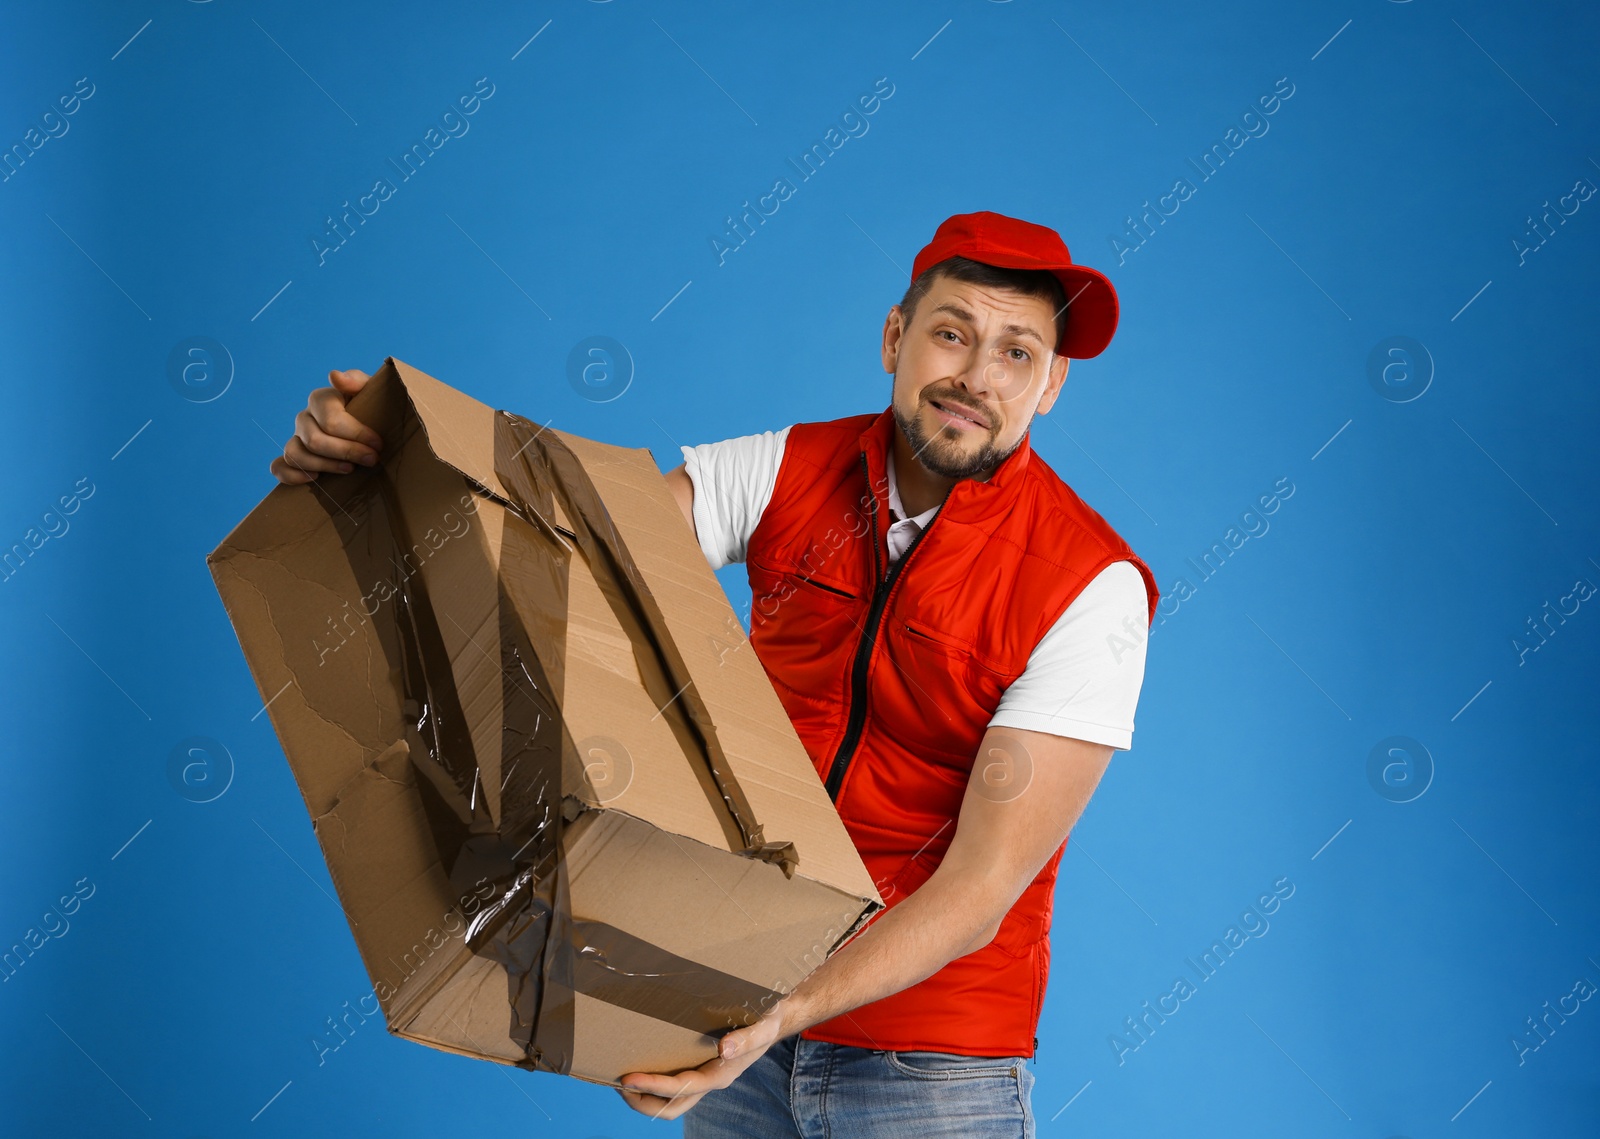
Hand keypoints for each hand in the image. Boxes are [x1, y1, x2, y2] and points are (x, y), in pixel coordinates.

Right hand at [268, 368, 384, 484]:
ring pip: (294, 454)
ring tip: (350, 469)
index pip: (330, 419)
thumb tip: (334, 377)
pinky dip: (292, 475)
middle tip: (371, 459)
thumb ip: (356, 380)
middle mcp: (305, 418)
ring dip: (325, 466)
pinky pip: (279, 467)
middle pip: (314, 440)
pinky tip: (316, 478)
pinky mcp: (293, 457)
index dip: (356, 434)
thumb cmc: (371, 408)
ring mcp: (296, 438)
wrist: (371, 425)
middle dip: (346, 452)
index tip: (378, 444)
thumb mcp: (371, 391)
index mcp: (321, 399)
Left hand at [615, 1001, 791, 1121]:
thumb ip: (747, 1038)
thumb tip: (724, 1049)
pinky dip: (652, 1084)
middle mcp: (710, 1081)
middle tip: (618, 1083)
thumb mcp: (763, 1025)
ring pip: (671, 1102)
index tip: (628, 1078)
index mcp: (722, 1074)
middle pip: (672, 1107)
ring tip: (622, 1079)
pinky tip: (640, 1065)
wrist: (773, 1021)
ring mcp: (704, 1078)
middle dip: (642, 1101)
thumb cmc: (766, 1020)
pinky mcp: (699, 1070)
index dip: (654, 1085)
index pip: (683, 1087)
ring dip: (644, 1097)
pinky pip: (673, 1087)